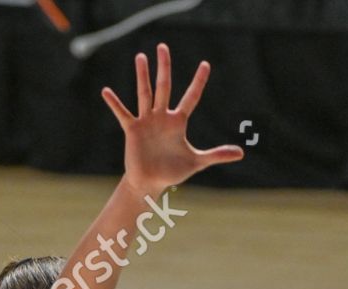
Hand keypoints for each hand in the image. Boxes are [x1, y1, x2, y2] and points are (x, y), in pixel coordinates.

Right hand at [102, 44, 243, 196]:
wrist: (151, 182)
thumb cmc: (173, 170)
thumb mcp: (197, 161)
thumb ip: (217, 155)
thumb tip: (241, 153)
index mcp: (178, 122)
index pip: (191, 97)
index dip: (198, 82)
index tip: (205, 64)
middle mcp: (162, 116)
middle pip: (164, 86)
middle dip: (164, 67)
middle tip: (163, 47)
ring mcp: (147, 121)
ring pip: (145, 94)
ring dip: (142, 76)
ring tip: (141, 57)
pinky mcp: (133, 130)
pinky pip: (123, 114)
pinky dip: (115, 103)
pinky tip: (106, 91)